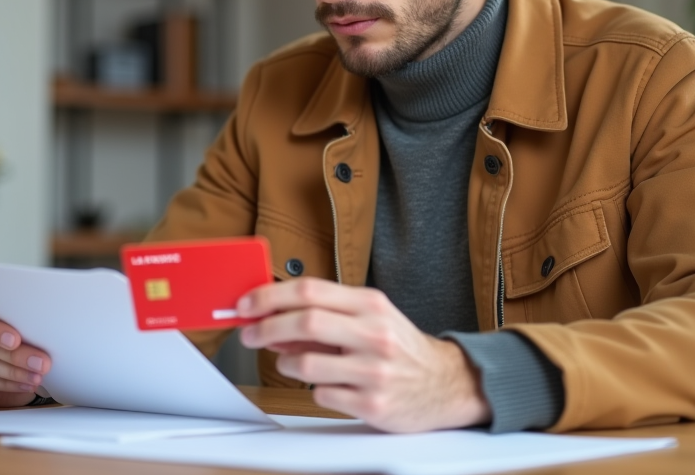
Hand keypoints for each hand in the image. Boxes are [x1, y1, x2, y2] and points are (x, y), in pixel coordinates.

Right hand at [0, 298, 51, 405]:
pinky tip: (22, 384)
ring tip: (35, 375)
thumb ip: (16, 316)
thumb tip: (42, 328)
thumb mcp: (9, 310)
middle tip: (40, 362)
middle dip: (14, 356)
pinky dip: (4, 384)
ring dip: (12, 372)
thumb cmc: (4, 318)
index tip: (16, 340)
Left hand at [236, 278, 490, 431]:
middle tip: (250, 334)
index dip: (271, 296)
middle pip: (306, 322)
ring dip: (288, 363)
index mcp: (371, 305)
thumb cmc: (400, 347)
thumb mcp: (369, 318)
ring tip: (294, 362)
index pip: (310, 291)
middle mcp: (375, 334)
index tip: (247, 304)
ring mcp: (374, 371)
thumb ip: (326, 315)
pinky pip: (322, 395)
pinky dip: (316, 390)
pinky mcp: (373, 404)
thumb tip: (272, 318)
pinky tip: (330, 384)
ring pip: (306, 364)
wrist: (447, 384)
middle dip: (266, 327)